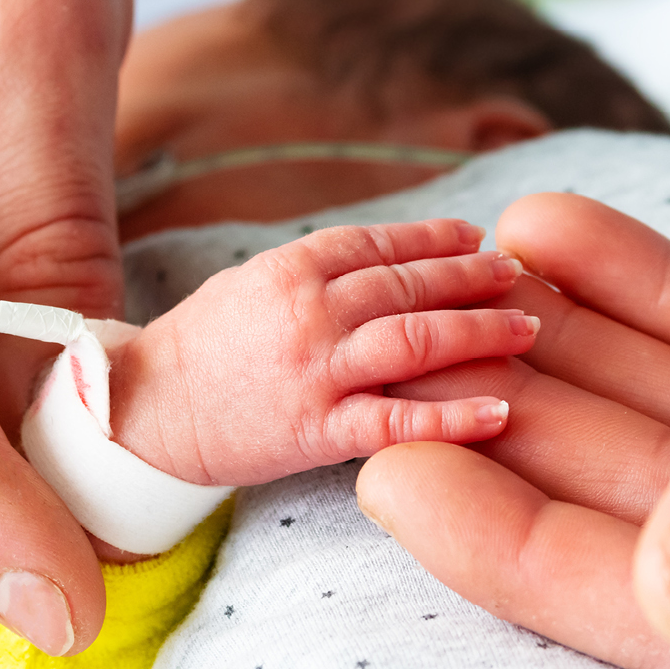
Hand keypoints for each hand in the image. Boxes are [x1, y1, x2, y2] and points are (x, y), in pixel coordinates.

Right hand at [108, 220, 538, 486]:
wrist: (143, 412)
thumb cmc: (198, 347)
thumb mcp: (250, 283)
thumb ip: (314, 269)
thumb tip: (383, 259)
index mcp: (290, 267)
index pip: (380, 243)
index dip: (434, 239)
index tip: (475, 238)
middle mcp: (309, 311)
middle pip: (409, 284)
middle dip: (472, 277)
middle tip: (518, 276)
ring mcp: (316, 370)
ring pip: (415, 340)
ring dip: (479, 331)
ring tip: (526, 329)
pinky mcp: (318, 429)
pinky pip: (398, 421)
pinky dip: (453, 416)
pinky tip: (500, 410)